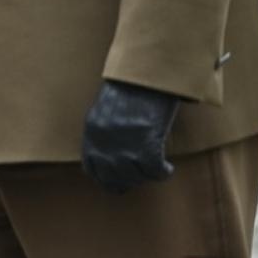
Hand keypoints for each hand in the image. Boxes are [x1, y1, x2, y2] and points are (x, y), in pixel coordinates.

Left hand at [81, 79, 179, 193]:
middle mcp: (104, 143)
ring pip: (136, 177)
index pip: (92, 169)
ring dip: (146, 175)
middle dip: (128, 181)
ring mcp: (125, 146)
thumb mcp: (104, 109)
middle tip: (141, 176)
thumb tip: (109, 158)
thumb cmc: (129, 88)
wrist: (147, 75)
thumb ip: (102, 133)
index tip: (118, 183)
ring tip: (155, 168)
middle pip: (114, 178)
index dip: (106, 180)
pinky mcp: (147, 145)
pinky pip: (155, 172)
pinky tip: (167, 167)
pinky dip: (163, 172)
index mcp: (91, 133)